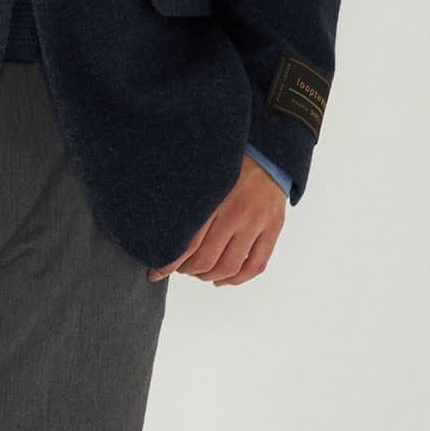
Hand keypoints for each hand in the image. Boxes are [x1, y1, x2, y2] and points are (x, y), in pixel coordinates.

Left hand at [146, 152, 286, 285]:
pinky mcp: (273, 227)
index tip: (156, 272)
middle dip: (187, 270)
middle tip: (178, 268)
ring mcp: (257, 221)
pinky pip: (256, 265)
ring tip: (198, 272)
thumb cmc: (229, 162)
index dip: (170, 262)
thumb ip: (187, 197)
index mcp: (214, 195)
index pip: (188, 241)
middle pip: (207, 258)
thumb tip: (160, 223)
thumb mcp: (203, 174)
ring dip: (209, 276)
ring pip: (229, 266)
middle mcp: (236, 210)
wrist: (267, 151)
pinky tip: (223, 278)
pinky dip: (237, 279)